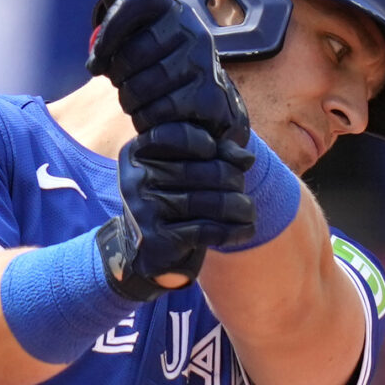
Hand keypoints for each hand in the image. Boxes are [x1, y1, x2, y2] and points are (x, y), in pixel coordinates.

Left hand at [88, 0, 249, 140]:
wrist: (210, 98)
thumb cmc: (165, 66)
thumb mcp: (143, 41)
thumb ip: (116, 40)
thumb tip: (95, 63)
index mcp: (172, 10)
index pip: (135, 5)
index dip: (110, 32)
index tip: (98, 59)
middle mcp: (192, 30)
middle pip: (131, 55)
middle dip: (116, 77)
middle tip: (121, 85)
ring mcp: (203, 62)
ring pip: (142, 87)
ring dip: (128, 101)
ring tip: (134, 102)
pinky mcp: (209, 95)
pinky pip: (159, 111)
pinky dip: (145, 119)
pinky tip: (148, 117)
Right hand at [98, 127, 256, 298]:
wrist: (144, 249)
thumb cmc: (170, 200)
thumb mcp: (185, 169)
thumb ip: (215, 154)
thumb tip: (247, 158)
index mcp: (137, 153)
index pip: (174, 134)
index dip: (204, 142)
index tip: (213, 153)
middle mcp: (136, 179)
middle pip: (204, 170)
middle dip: (233, 179)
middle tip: (240, 188)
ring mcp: (144, 210)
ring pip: (212, 202)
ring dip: (241, 207)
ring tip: (248, 210)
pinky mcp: (158, 240)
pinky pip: (208, 230)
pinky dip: (234, 230)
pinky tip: (246, 229)